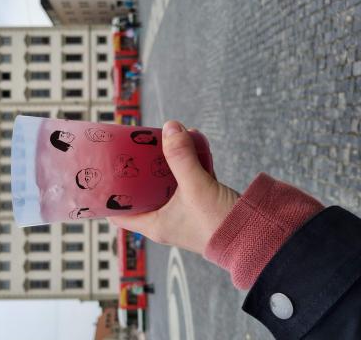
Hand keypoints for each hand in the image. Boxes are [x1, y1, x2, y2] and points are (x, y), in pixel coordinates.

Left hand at [108, 120, 239, 255]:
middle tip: (138, 145)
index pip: (118, 214)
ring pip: (167, 182)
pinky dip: (190, 162)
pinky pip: (189, 179)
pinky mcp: (200, 204)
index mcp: (154, 224)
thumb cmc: (220, 224)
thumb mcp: (195, 187)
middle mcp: (165, 220)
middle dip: (142, 166)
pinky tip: (195, 142)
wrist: (258, 236)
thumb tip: (169, 127)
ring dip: (169, 159)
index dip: (108, 194)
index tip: (105, 171)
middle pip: (142, 191)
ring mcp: (183, 212)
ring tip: (171, 137)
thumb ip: (180, 157)